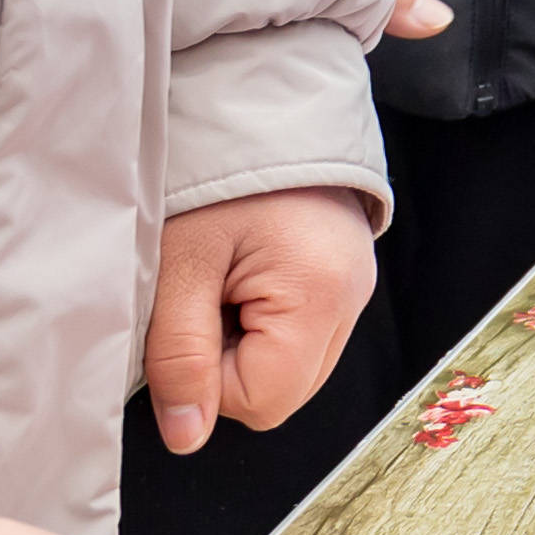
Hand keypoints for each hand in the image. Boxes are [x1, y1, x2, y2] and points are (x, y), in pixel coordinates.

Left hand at [142, 185, 378, 456]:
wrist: (254, 98)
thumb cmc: (215, 170)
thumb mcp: (179, 263)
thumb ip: (178, 355)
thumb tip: (186, 436)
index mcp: (319, 293)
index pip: (260, 400)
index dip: (206, 378)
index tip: (184, 318)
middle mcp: (353, 298)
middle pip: (283, 392)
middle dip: (228, 363)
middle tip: (201, 297)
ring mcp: (356, 288)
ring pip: (291, 368)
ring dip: (245, 344)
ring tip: (222, 281)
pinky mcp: (345, 277)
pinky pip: (302, 335)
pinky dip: (264, 322)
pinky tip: (242, 277)